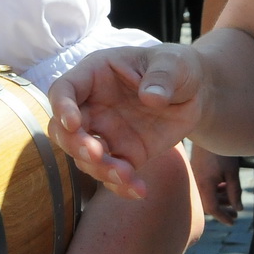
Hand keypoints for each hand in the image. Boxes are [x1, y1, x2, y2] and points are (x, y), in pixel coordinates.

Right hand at [49, 45, 203, 198]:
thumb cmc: (175, 67)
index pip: (64, 90)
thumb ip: (162, 76)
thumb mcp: (173, 63)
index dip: (62, 107)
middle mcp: (92, 106)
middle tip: (95, 154)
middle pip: (64, 130)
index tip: (73, 124)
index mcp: (95, 75)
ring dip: (100, 169)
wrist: (192, 92)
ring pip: (85, 157)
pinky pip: (113, 175)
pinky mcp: (124, 155)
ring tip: (126, 176)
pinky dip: (122, 186)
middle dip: (75, 145)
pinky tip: (139, 190)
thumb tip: (151, 97)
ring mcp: (106, 133)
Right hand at [190, 143, 242, 224]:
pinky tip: (224, 186)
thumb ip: (234, 192)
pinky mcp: (195, 170)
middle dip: (222, 210)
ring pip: (205, 196)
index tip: (233, 222)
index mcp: (205, 184)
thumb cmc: (222, 151)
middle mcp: (196, 182)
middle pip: (207, 204)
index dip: (223, 217)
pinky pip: (203, 187)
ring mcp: (194, 176)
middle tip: (235, 214)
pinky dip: (214, 190)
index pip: (212, 209)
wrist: (208, 128)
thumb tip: (238, 209)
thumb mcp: (232, 172)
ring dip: (219, 199)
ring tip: (232, 200)